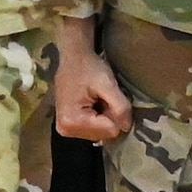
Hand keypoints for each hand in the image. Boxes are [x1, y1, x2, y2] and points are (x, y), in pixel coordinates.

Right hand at [52, 16, 132, 141]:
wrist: (73, 57)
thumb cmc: (88, 67)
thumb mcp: (107, 84)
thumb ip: (120, 106)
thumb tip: (126, 128)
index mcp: (72, 121)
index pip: (110, 131)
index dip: (116, 114)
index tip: (109, 96)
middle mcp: (65, 130)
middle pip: (104, 135)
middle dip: (110, 116)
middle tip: (104, 96)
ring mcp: (65, 129)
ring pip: (100, 133)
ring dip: (104, 117)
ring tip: (98, 98)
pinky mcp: (68, 126)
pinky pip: (93, 129)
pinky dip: (98, 117)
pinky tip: (94, 102)